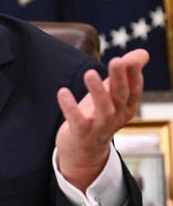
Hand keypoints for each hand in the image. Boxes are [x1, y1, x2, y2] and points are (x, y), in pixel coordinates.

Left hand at [55, 49, 148, 190]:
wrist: (84, 152)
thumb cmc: (98, 117)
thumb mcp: (112, 95)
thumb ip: (125, 74)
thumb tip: (142, 53)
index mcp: (126, 107)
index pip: (134, 89)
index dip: (133, 74)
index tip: (130, 58)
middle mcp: (116, 117)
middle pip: (120, 96)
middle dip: (119, 78)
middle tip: (116, 60)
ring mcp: (99, 127)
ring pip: (103, 109)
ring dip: (98, 91)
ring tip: (90, 73)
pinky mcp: (81, 133)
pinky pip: (77, 120)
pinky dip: (70, 106)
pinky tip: (62, 92)